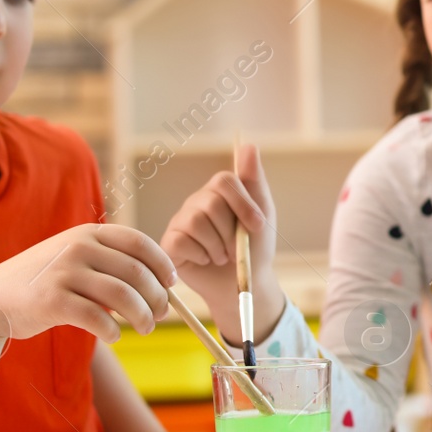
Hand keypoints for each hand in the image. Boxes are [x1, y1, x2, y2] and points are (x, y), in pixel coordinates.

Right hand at [0, 224, 175, 343]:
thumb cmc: (44, 283)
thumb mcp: (76, 259)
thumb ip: (111, 264)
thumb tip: (162, 286)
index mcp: (88, 233)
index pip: (139, 243)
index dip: (161, 264)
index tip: (171, 283)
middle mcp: (77, 247)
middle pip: (137, 273)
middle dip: (157, 297)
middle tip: (161, 314)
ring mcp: (63, 272)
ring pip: (123, 297)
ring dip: (142, 317)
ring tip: (146, 328)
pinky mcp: (52, 300)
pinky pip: (98, 318)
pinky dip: (114, 331)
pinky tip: (114, 336)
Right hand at [160, 142, 282, 340]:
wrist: (242, 285)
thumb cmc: (253, 249)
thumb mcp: (262, 215)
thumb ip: (254, 181)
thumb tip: (248, 145)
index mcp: (219, 192)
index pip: (224, 181)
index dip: (243, 204)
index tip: (258, 225)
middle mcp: (197, 202)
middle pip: (211, 203)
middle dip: (231, 232)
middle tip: (236, 247)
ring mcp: (181, 221)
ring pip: (197, 223)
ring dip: (218, 246)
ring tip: (222, 255)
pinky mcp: (169, 243)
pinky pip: (182, 241)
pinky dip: (201, 256)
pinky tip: (205, 260)